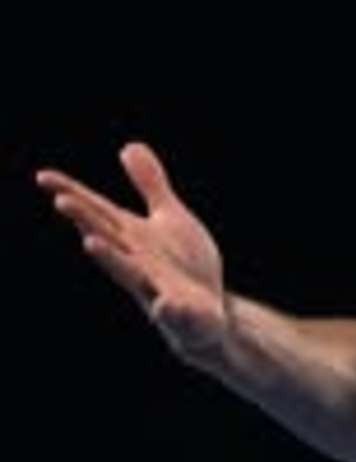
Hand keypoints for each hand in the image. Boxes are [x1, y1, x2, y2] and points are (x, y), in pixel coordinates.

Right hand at [37, 144, 230, 363]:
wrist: (207, 316)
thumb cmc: (182, 266)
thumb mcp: (168, 218)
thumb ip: (150, 185)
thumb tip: (128, 145)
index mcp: (132, 238)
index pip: (98, 213)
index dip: (73, 194)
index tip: (43, 176)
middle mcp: (137, 262)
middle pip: (107, 238)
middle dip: (86, 221)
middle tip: (62, 202)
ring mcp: (157, 290)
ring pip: (130, 275)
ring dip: (110, 259)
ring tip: (89, 243)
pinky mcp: (182, 314)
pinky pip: (175, 313)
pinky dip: (171, 309)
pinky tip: (168, 303)